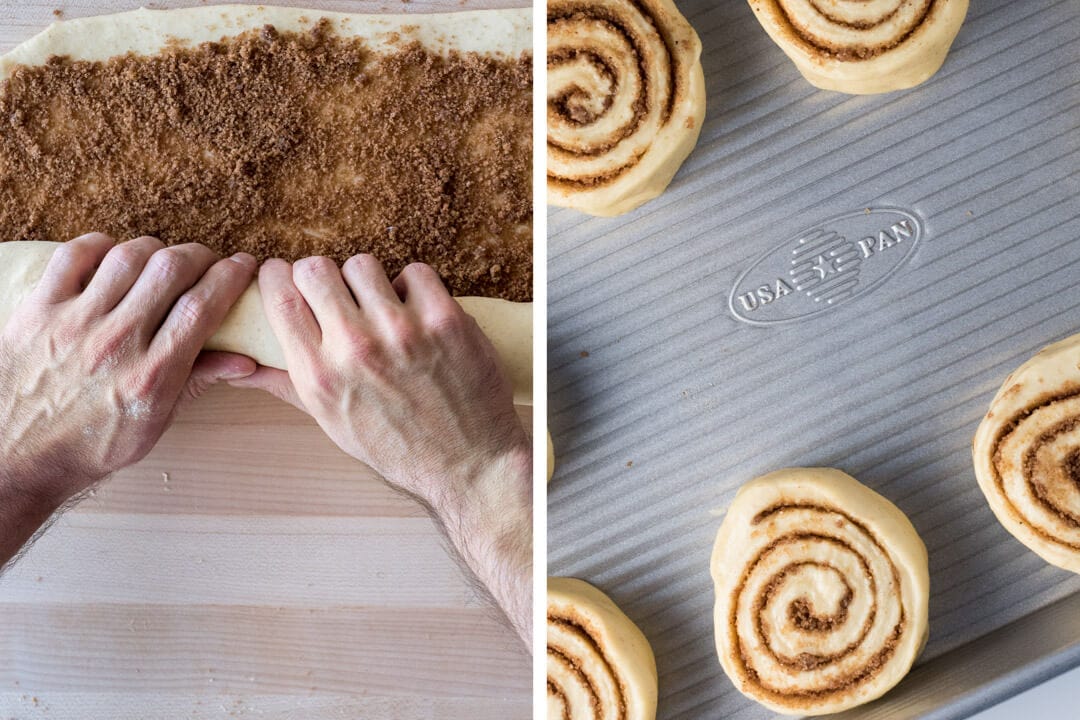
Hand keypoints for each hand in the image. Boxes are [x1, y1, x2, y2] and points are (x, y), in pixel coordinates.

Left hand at [0, 233, 256, 565]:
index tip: (242, 266)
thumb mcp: (154, 424)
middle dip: (199, 256)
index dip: (230, 276)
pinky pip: (72, 257)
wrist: (15, 459)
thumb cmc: (88, 446)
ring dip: (155, 249)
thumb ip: (196, 383)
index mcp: (152, 375)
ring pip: (127, 256)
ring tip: (162, 260)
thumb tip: (244, 360)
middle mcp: (115, 343)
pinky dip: (100, 246)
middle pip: (171, 270)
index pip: (203, 306)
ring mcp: (73, 323)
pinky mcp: (37, 312)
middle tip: (206, 261)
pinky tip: (113, 257)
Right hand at [231, 255, 531, 644]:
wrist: (469, 465)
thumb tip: (239, 368)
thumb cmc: (397, 448)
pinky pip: (415, 272)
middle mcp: (354, 348)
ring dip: (369, 282)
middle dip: (321, 276)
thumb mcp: (332, 424)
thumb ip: (287, 385)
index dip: (277, 277)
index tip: (286, 277)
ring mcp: (401, 330)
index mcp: (319, 375)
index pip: (279, 296)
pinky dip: (414, 288)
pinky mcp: (444, 320)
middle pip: (315, 269)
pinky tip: (418, 313)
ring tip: (382, 307)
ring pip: (363, 265)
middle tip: (338, 294)